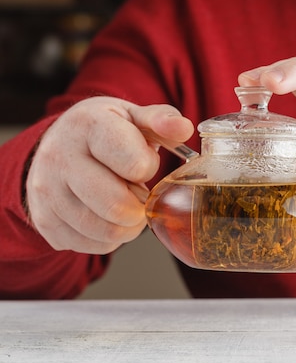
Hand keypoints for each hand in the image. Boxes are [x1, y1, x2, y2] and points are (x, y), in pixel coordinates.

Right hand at [26, 96, 193, 253]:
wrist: (58, 144)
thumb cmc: (104, 131)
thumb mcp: (134, 116)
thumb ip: (163, 120)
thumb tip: (183, 129)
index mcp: (88, 126)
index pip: (135, 164)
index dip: (148, 168)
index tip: (142, 162)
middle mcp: (60, 158)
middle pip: (118, 206)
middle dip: (140, 204)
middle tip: (137, 190)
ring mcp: (47, 192)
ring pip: (107, 232)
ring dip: (128, 225)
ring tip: (124, 202)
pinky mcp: (44, 221)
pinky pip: (92, 246)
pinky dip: (109, 237)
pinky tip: (105, 215)